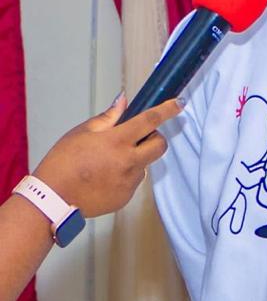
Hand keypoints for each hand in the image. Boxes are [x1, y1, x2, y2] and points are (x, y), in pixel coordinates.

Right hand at [33, 97, 181, 217]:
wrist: (54, 199)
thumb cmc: (62, 162)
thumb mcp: (81, 133)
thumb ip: (107, 118)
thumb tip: (124, 102)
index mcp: (117, 141)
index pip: (150, 121)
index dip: (167, 110)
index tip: (178, 104)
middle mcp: (129, 162)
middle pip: (160, 145)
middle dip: (154, 138)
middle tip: (137, 137)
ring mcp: (130, 182)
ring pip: (145, 164)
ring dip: (136, 158)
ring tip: (107, 162)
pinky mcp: (127, 197)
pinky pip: (133, 181)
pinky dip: (125, 175)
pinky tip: (104, 177)